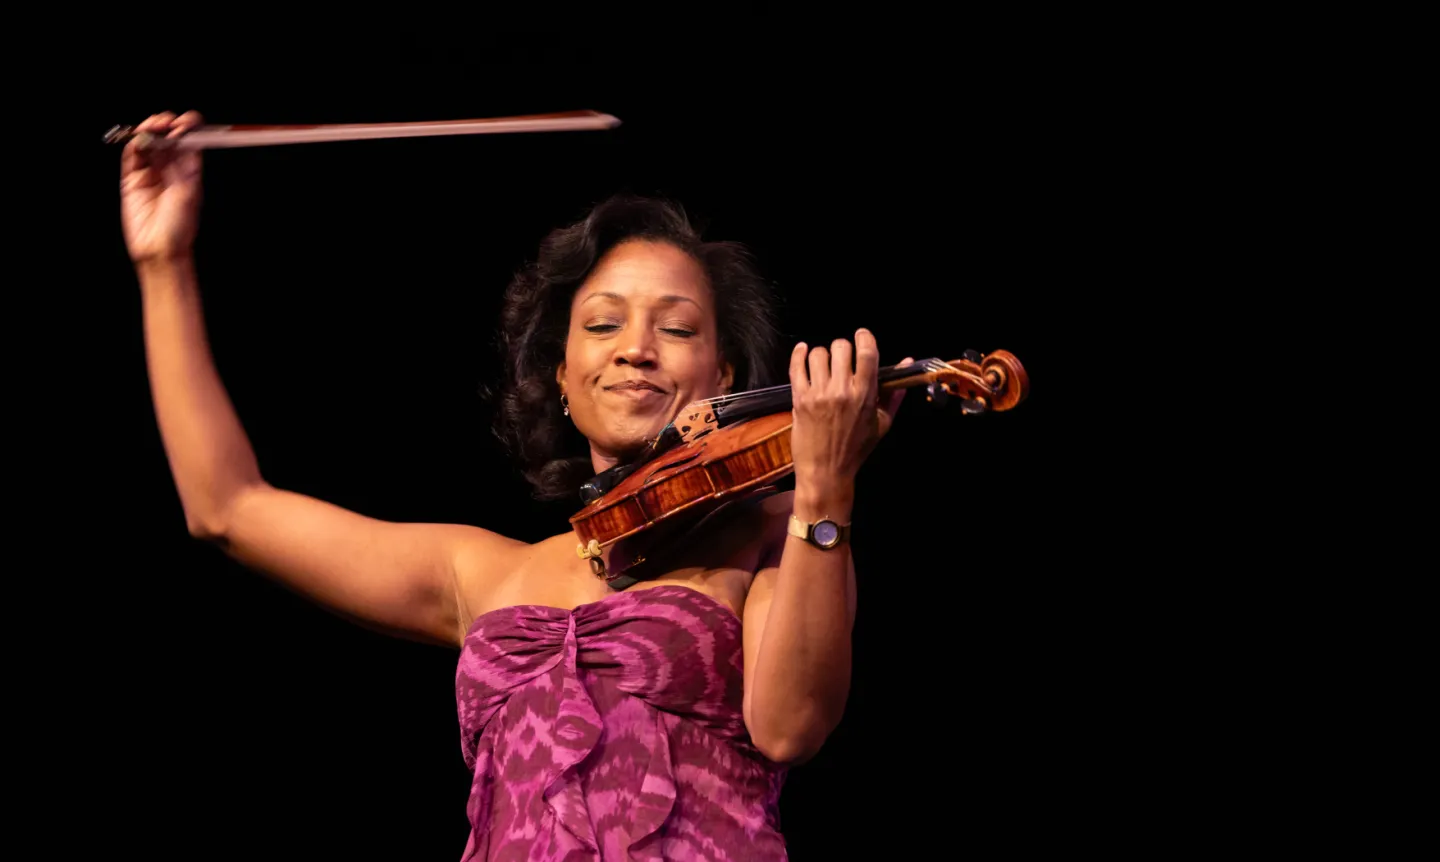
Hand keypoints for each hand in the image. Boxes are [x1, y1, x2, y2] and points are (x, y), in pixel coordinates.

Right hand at [120, 111, 203, 263]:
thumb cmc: (180, 225)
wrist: (160, 248)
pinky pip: (132, 154)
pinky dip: (135, 143)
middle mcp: (170, 167)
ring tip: (153, 127)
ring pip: (148, 140)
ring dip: (150, 129)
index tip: (186, 124)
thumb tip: (180, 136)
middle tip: (167, 124)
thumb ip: (184, 163)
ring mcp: (150, 171)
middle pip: (167, 135)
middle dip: (167, 123)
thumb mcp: (189, 191)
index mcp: (189, 169)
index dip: (187, 127)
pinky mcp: (132, 178)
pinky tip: (140, 139)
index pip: (189, 139)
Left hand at [788, 328, 909, 512]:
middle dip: (843, 348)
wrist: (827, 472)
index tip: (861, 335)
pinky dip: (799, 354)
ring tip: (824, 365)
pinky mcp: (799, 399)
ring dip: (823, 355)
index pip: (867, 352)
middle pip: (841, 347)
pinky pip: (796, 366)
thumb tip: (908, 363)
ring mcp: (819, 394)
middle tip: (842, 359)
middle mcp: (842, 391)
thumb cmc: (856, 450)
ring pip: (819, 353)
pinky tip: (803, 351)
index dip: (864, 337)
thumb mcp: (883, 423)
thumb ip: (894, 392)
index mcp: (865, 395)